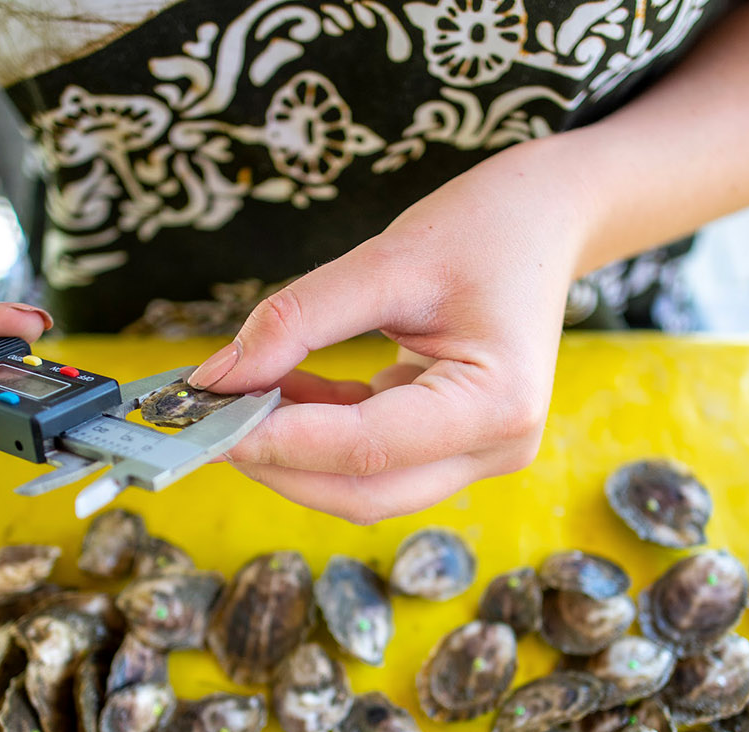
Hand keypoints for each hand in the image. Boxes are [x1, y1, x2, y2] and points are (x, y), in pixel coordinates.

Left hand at [188, 138, 589, 523]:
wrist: (544, 222)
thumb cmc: (485, 229)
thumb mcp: (387, 259)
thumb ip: (299, 320)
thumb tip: (218, 376)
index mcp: (497, 404)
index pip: (366, 447)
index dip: (279, 440)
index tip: (207, 417)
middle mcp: (496, 448)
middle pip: (363, 491)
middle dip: (277, 461)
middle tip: (204, 420)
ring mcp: (477, 456)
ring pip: (362, 487)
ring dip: (291, 452)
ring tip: (234, 398)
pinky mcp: (453, 447)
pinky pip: (370, 459)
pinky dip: (316, 434)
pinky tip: (273, 392)